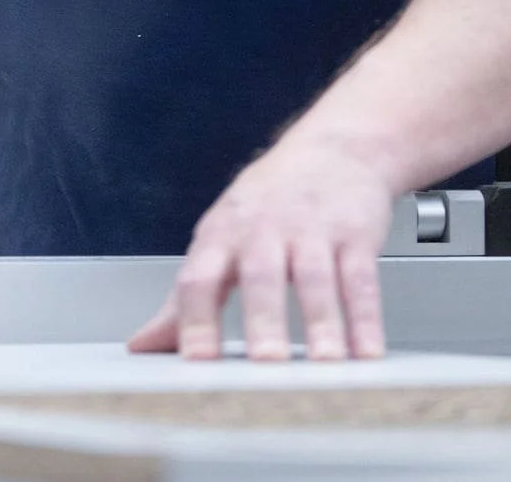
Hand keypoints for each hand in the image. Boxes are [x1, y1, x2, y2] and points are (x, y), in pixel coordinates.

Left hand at [127, 131, 390, 360]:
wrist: (334, 148)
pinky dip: (364, 315)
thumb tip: (144, 346)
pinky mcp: (355, 233)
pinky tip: (366, 350)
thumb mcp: (219, 238)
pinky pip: (360, 277)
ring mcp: (312, 228)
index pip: (200, 277)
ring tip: (325, 362)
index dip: (195, 318)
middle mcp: (264, 229)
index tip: (196, 359)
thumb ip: (185, 299)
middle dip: (263, 318)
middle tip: (266, 362)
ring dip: (321, 321)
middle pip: (261, 274)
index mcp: (222, 235)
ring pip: (315, 276)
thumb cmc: (268, 202)